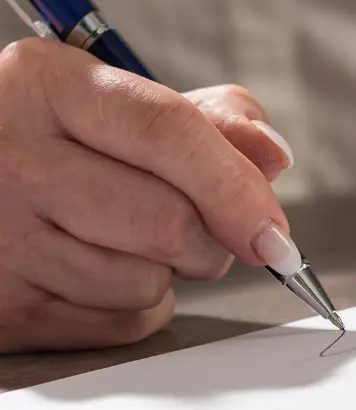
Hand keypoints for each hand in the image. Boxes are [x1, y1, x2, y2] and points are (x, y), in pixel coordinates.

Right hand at [0, 39, 294, 350]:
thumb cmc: (48, 148)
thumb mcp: (111, 107)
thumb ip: (201, 121)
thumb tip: (273, 154)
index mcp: (46, 84)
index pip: (167, 132)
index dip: (237, 186)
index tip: (274, 230)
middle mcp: (14, 157)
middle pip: (167, 222)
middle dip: (209, 239)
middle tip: (200, 229)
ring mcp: (3, 238)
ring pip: (146, 283)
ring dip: (168, 275)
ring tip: (125, 240)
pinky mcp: (7, 309)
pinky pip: (120, 325)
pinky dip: (135, 309)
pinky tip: (99, 273)